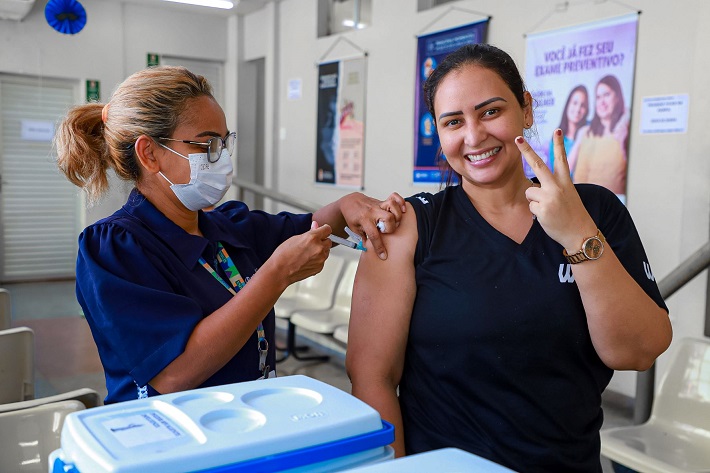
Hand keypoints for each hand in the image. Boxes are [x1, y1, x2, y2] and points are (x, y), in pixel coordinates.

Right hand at [270, 222, 331, 285]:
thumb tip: (315, 226)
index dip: (324, 229)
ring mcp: (320, 259)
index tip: (322, 230)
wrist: (280, 271)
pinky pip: (322, 261)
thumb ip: (309, 232)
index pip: (327, 229)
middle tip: (311, 243)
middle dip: (322, 241)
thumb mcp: (295, 238)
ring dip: (320, 251)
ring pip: (326, 251)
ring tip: (307, 253)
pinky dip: (317, 260)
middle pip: (328, 241)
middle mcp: (319, 248)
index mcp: (313, 238)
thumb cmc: (284, 255)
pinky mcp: (320, 267)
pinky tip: (307, 260)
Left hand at [340, 192, 405, 259]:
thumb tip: (369, 250)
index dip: (379, 247)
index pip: (373, 234)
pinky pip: (394, 197)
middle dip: (390, 228)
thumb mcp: (354, 229)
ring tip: (394, 222)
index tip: (383, 255)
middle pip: (388, 218)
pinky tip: (402, 210)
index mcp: (364, 219)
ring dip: (397, 215)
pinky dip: (400, 202)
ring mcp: (378, 204)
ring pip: (392, 206)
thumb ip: (362, 238)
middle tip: (386, 231)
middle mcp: (372, 211)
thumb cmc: (353, 216)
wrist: (351, 202)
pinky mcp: (382, 201)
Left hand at [515, 129, 596, 251]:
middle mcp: (557, 187)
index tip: (557, 130)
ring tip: (549, 209)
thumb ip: (553, 187)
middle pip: (538, 165)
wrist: (580, 233)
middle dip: (527, 151)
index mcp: (566, 182)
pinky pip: (530, 206)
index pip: (562, 159)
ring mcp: (549, 197)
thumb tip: (532, 187)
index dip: (559, 144)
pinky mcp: (542, 208)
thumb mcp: (567, 195)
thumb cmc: (572, 214)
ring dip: (535, 201)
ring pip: (529, 192)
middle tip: (517, 138)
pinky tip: (547, 216)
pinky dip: (536, 212)